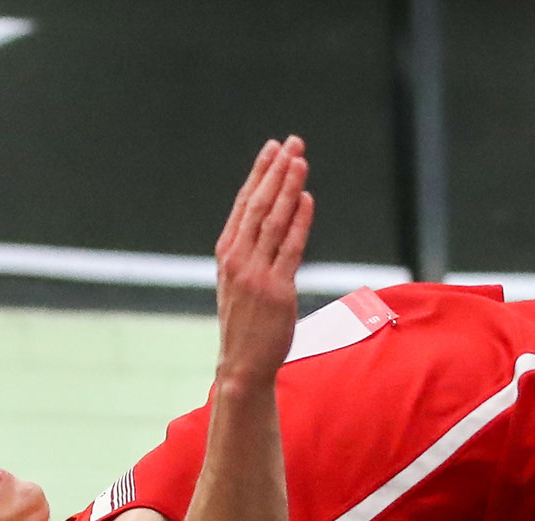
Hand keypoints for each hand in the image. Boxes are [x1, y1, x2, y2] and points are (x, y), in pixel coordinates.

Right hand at [213, 136, 313, 386]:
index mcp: (227, 254)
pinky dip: (299, 221)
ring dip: (288, 187)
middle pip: (259, 205)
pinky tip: (307, 199)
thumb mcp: (236, 283)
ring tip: (301, 161)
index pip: (244, 204)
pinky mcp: (277, 290)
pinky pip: (290, 248)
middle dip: (276, 171)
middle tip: (292, 143)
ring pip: (274, 221)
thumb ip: (248, 253)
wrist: (243, 364)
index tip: (273, 149)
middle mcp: (238, 259)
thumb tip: (264, 224)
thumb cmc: (244, 324)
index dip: (259, 173)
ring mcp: (256, 274)